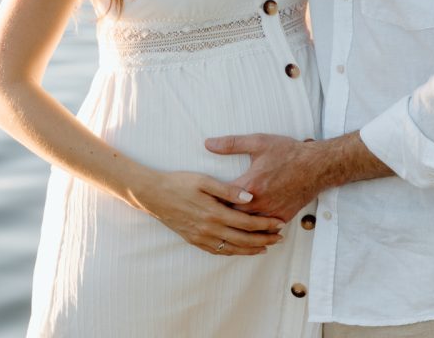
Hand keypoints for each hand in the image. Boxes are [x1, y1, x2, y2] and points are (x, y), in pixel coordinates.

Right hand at [126, 170, 284, 255]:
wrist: (154, 195)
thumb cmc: (180, 182)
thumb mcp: (204, 180)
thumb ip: (228, 190)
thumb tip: (250, 197)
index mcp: (214, 213)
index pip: (247, 222)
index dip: (265, 224)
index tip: (279, 223)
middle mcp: (209, 229)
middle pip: (243, 239)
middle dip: (264, 239)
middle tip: (280, 238)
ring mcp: (201, 237)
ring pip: (232, 248)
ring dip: (251, 249)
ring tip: (266, 248)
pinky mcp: (194, 240)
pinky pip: (218, 251)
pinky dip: (233, 252)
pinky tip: (241, 250)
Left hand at [205, 134, 319, 222]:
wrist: (316, 165)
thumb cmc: (288, 152)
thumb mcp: (258, 142)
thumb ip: (231, 143)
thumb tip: (208, 143)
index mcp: (249, 185)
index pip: (222, 198)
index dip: (210, 200)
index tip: (200, 201)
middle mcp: (259, 203)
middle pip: (232, 216)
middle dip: (220, 216)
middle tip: (207, 217)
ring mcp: (271, 212)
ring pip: (248, 227)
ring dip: (237, 226)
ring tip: (223, 227)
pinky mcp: (283, 217)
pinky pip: (265, 229)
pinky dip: (256, 230)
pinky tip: (247, 232)